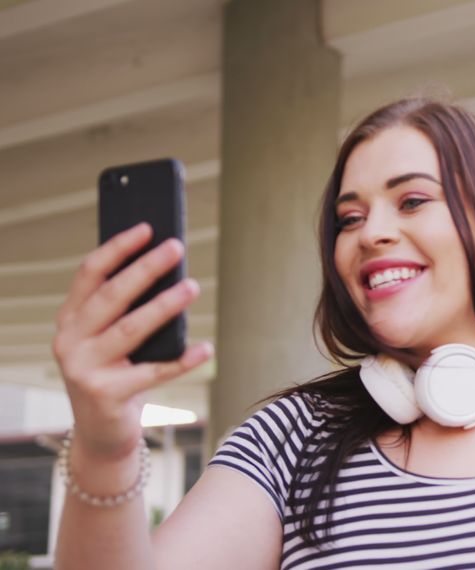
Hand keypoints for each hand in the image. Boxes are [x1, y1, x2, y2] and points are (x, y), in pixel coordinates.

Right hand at [52, 223, 212, 462]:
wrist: (102, 434)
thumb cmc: (116, 376)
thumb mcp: (114, 342)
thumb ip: (129, 313)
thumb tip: (172, 273)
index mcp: (70, 321)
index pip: (90, 274)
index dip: (118, 248)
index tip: (147, 227)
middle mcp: (70, 342)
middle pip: (112, 296)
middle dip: (145, 269)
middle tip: (176, 247)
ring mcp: (84, 369)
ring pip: (131, 329)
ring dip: (165, 306)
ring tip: (193, 286)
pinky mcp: (106, 395)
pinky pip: (153, 373)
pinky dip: (183, 360)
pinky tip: (207, 348)